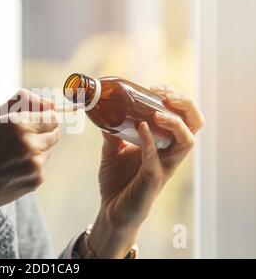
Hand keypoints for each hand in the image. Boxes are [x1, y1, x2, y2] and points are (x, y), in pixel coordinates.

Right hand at [0, 89, 58, 246]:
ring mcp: (34, 163)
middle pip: (55, 133)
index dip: (45, 118)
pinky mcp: (36, 179)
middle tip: (23, 140)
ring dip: (36, 151)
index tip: (37, 122)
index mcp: (17, 123)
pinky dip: (31, 168)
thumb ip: (22, 104)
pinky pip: (41, 167)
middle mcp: (29, 142)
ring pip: (48, 151)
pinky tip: (11, 171)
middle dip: (43, 134)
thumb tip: (52, 103)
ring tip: (12, 157)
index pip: (52, 116)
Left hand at [80, 85, 204, 257]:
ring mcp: (164, 166)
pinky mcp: (154, 179)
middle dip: (185, 105)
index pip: (182, 116)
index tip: (155, 88)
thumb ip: (112, 133)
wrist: (111, 210)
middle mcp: (169, 153)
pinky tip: (140, 128)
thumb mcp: (112, 151)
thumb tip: (104, 114)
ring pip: (188, 141)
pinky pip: (156, 158)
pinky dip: (149, 141)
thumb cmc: (117, 182)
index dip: (174, 99)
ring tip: (158, 112)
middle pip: (194, 124)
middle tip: (166, 95)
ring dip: (175, 122)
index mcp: (163, 144)